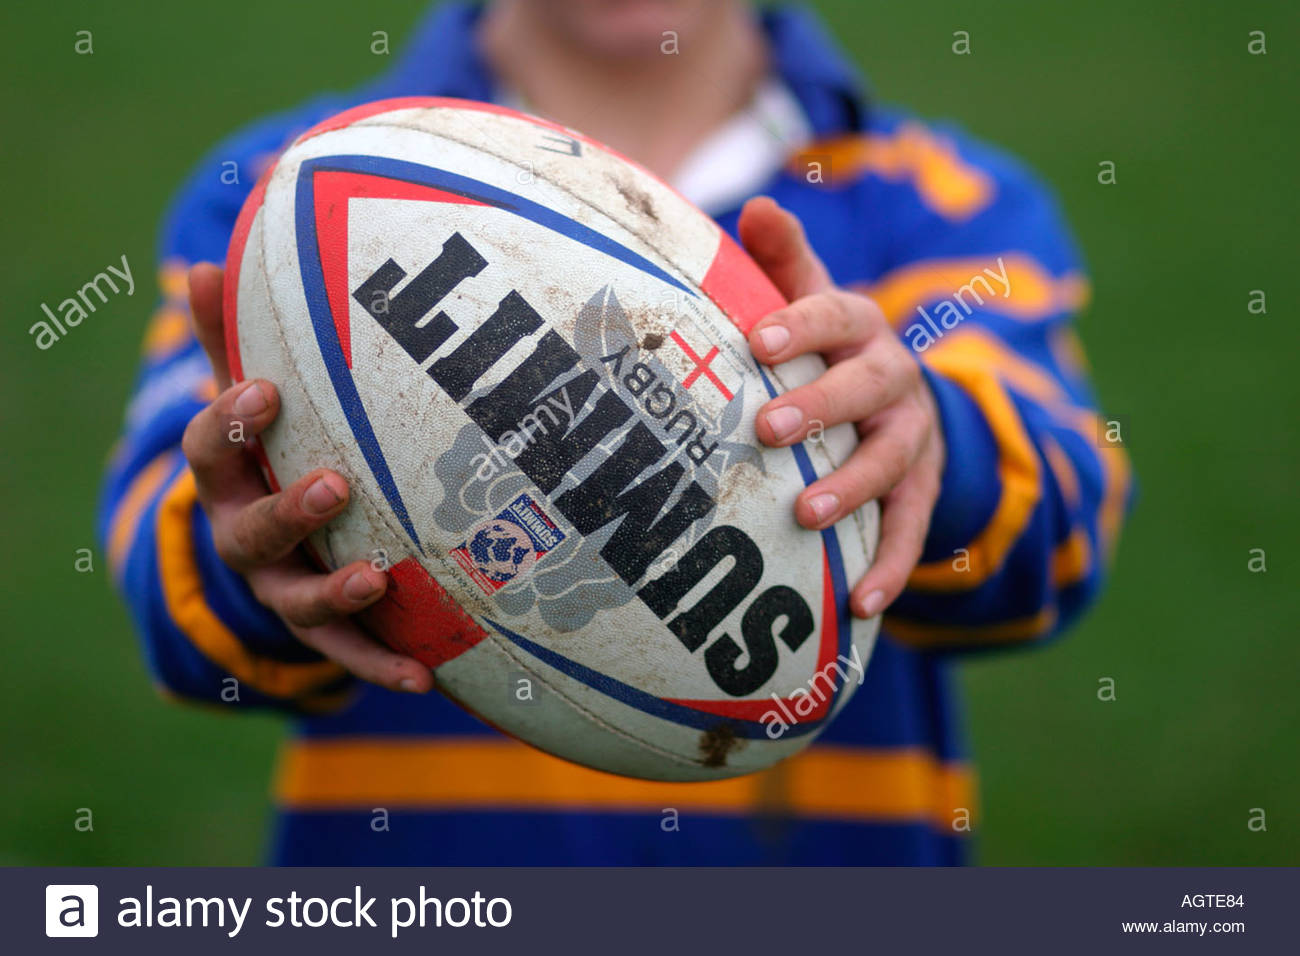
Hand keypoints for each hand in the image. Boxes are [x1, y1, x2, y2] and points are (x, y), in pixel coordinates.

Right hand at [181, 263, 433, 693]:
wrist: (267, 545)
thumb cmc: (269, 451)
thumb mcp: (249, 400)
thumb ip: (233, 338)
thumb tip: (205, 261)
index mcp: (227, 476)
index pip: (210, 446)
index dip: (230, 420)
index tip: (264, 390)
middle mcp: (244, 536)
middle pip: (253, 528)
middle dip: (290, 509)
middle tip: (333, 484)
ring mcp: (281, 589)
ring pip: (297, 599)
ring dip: (334, 592)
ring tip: (373, 581)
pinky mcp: (322, 632)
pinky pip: (350, 655)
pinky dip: (382, 667)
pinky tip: (425, 678)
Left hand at [738, 198, 945, 619]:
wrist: (898, 401)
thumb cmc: (827, 348)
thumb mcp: (810, 303)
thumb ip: (783, 262)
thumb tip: (755, 208)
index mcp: (860, 326)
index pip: (836, 312)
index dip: (801, 323)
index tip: (757, 342)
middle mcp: (893, 376)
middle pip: (867, 385)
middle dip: (821, 404)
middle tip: (768, 428)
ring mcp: (912, 437)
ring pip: (890, 459)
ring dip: (850, 486)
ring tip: (806, 513)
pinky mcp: (920, 490)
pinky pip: (910, 529)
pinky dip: (890, 566)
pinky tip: (862, 605)